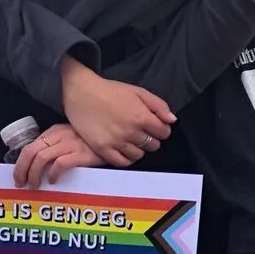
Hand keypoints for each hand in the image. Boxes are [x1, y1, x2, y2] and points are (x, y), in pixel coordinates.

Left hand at [13, 123, 106, 188]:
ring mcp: (71, 144)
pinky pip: (60, 163)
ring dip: (34, 174)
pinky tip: (53, 180)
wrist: (119, 139)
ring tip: (35, 185)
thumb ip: (58, 145)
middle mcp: (61, 135)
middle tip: (20, 183)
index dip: (20, 163)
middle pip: (31, 151)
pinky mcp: (82, 154)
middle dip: (21, 169)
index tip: (19, 175)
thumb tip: (38, 164)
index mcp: (56, 131)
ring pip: (42, 158)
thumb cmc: (93, 143)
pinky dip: (52, 173)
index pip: (31, 146)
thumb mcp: (73, 139)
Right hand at [59, 59, 174, 167]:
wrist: (82, 93)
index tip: (155, 126)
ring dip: (139, 149)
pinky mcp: (102, 148)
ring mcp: (115, 142)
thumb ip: (159, 106)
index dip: (162, 129)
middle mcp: (130, 132)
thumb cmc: (111, 91)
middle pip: (153, 145)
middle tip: (143, 132)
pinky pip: (121, 163)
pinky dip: (126, 158)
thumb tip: (172, 120)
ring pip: (138, 155)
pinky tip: (124, 149)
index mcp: (142, 117)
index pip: (164, 133)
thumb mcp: (139, 92)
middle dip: (151, 139)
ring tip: (132, 140)